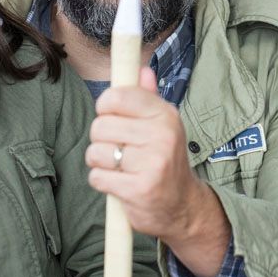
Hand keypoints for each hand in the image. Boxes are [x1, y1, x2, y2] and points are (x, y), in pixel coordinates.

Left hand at [86, 68, 229, 276]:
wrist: (182, 206)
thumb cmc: (165, 160)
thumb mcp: (163, 126)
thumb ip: (148, 98)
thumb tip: (140, 70)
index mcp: (165, 115)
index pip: (117, 97)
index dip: (105, 106)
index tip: (110, 116)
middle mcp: (161, 135)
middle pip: (100, 126)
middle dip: (100, 139)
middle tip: (117, 149)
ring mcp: (151, 163)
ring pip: (96, 152)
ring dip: (100, 162)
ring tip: (118, 167)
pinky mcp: (139, 189)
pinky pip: (98, 177)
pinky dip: (102, 181)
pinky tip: (119, 183)